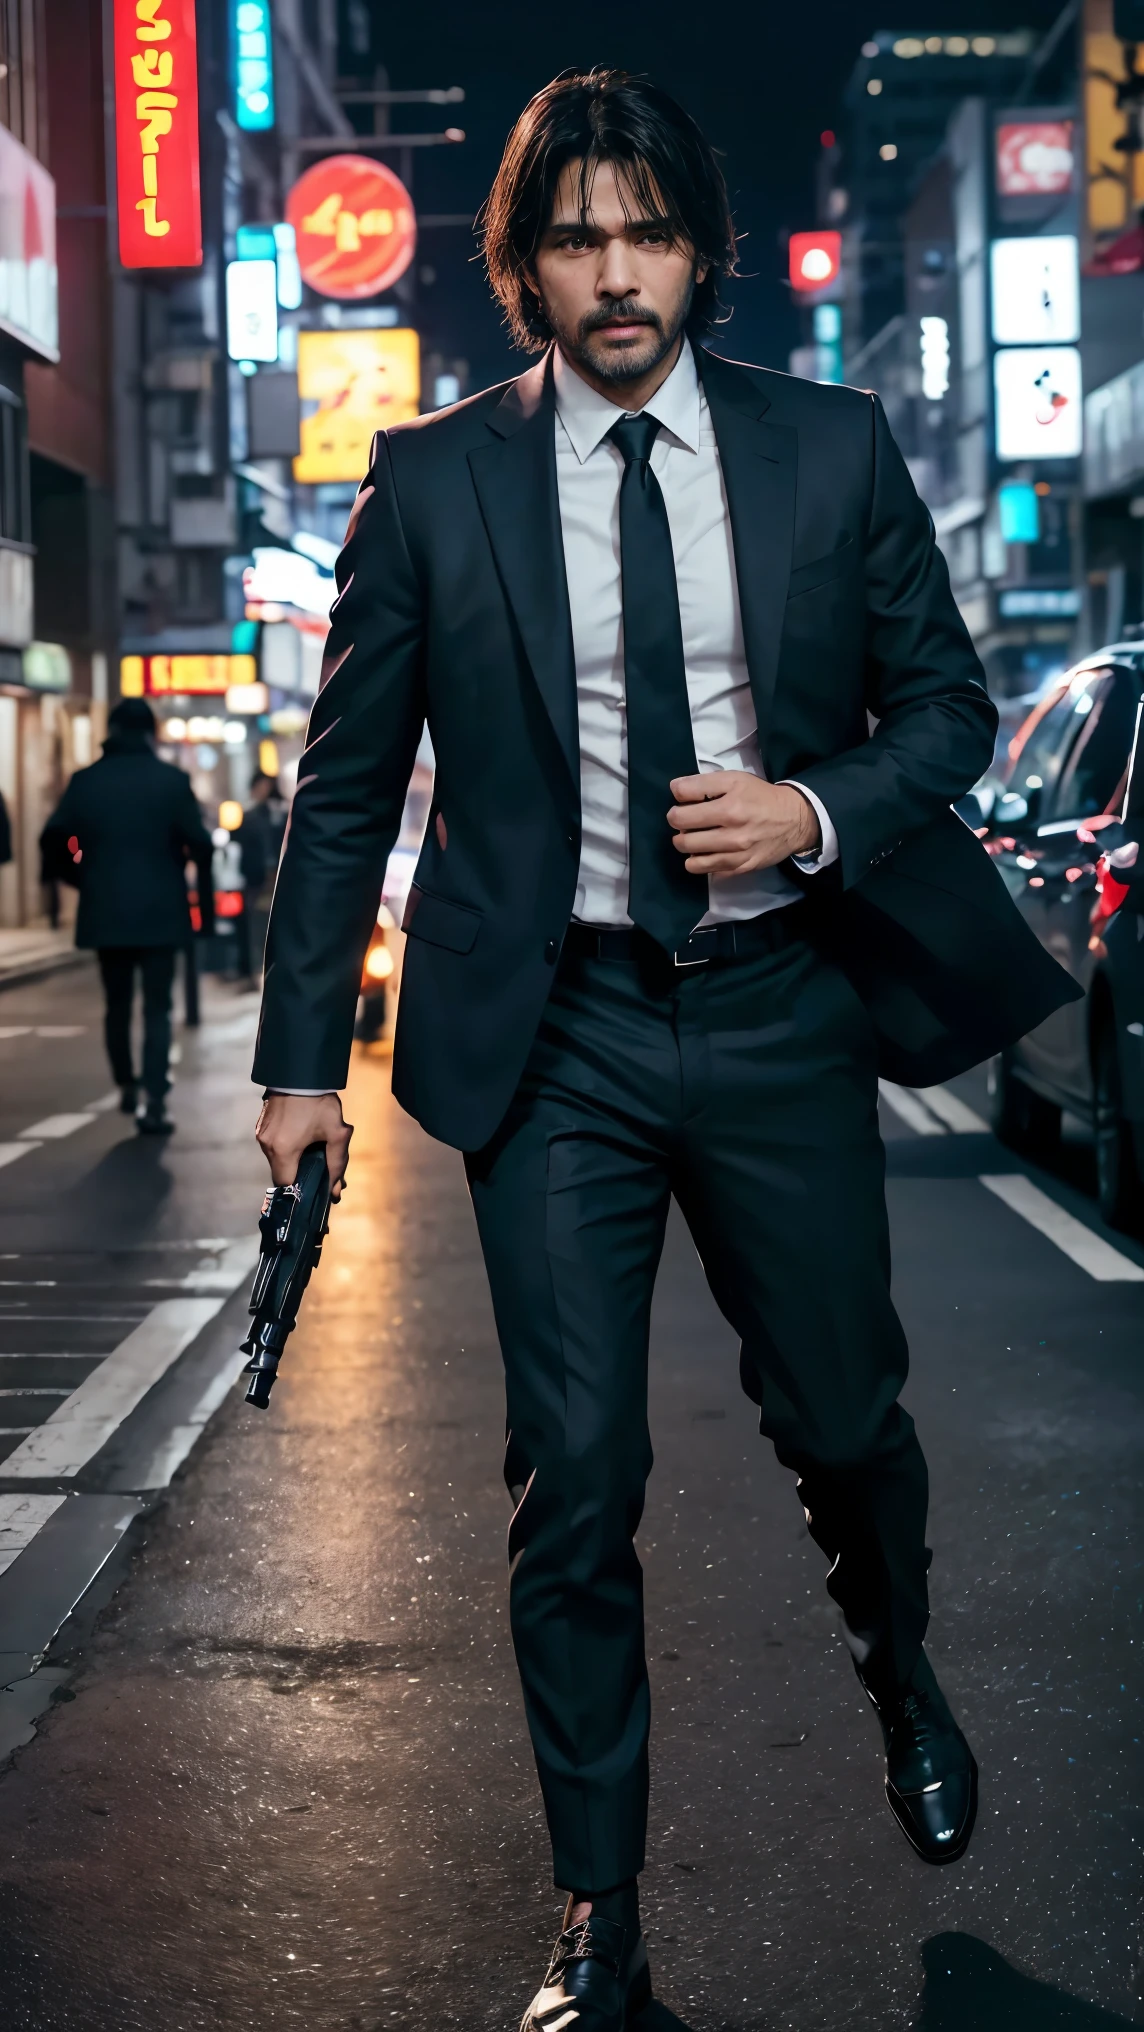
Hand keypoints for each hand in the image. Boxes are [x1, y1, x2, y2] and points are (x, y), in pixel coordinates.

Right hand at [255, 1092, 352, 1201]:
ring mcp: (261, 1134)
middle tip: (318, 1166)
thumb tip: (336, 1192)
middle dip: (298, 1173)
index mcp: (283, 1150)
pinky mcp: (260, 1125)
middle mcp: (267, 1145)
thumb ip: (337, 1164)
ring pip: (275, 1159)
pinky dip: (285, 1147)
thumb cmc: (320, 1102)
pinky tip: (300, 1137)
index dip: (300, 1188)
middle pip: (280, 1173)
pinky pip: (272, 1146)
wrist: (301, 1071)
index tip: (314, 1185)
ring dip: (291, 1159)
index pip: (285, 1185)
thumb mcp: (336, 1133)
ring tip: (310, 1148)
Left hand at [667, 772, 819, 875]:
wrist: (794, 820)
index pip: (681, 807)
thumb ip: (702, 783)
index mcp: (729, 807)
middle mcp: (733, 833)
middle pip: (683, 836)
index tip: (684, 802)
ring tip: (693, 838)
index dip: (677, 802)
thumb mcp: (734, 779)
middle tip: (685, 822)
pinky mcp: (742, 868)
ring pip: (692, 859)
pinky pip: (709, 871)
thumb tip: (675, 790)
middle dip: (678, 827)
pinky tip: (707, 852)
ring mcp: (737, 854)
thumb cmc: (760, 797)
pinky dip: (702, 863)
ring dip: (687, 847)